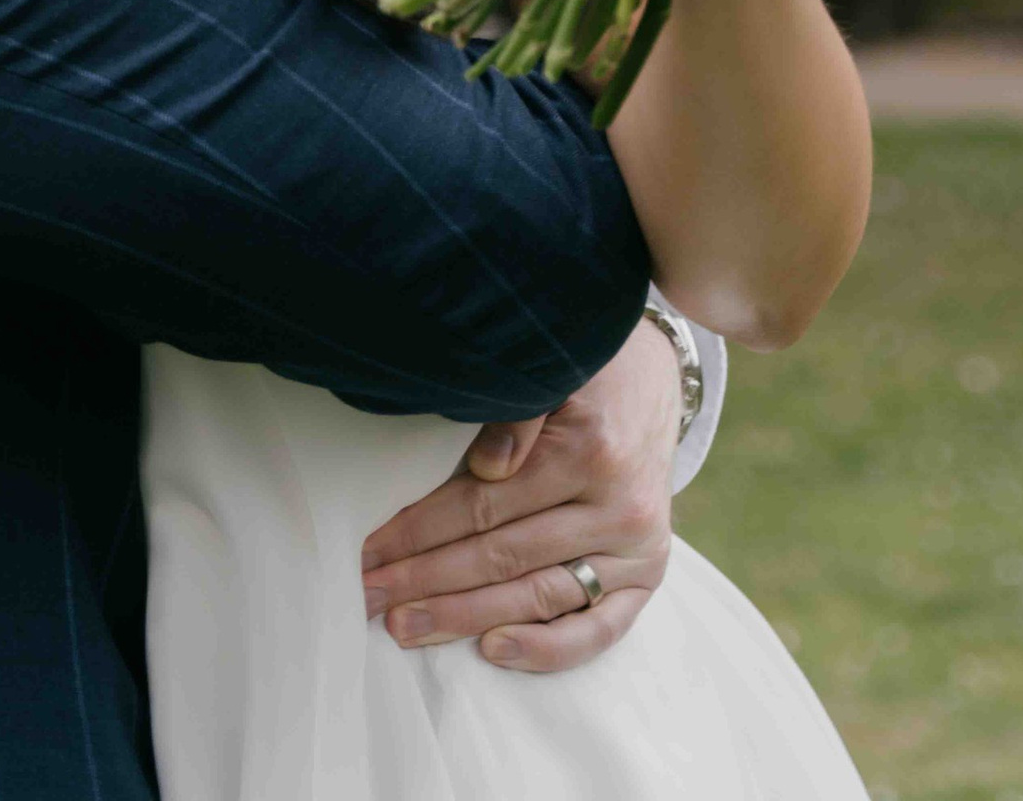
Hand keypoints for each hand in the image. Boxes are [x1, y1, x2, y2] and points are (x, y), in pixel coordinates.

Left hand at [358, 316, 678, 668]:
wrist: (654, 382)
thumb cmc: (586, 374)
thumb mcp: (551, 372)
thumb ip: (517, 414)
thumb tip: (486, 464)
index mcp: (588, 450)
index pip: (485, 504)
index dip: (420, 530)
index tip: (369, 550)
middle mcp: (616, 506)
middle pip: (503, 556)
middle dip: (426, 580)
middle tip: (367, 596)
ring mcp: (635, 548)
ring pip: (539, 596)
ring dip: (465, 617)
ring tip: (405, 627)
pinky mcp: (647, 577)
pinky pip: (598, 630)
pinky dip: (546, 649)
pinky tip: (491, 651)